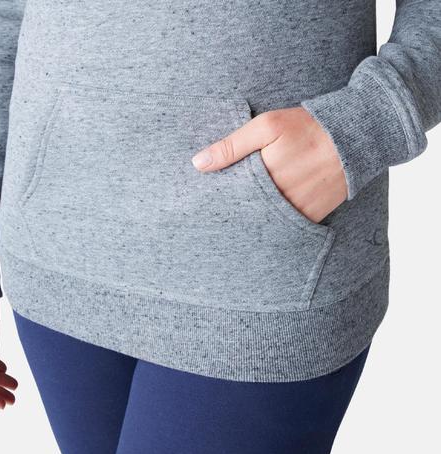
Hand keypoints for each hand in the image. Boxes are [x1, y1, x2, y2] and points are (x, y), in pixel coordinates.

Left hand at [191, 107, 346, 223]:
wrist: (354, 137)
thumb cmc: (307, 128)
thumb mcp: (266, 127)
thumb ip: (231, 146)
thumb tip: (197, 164)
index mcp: (264, 179)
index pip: (231, 198)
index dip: (219, 197)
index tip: (207, 198)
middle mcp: (279, 201)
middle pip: (247, 213)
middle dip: (235, 210)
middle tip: (220, 209)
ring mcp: (297, 212)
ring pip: (265, 222)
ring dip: (255, 217)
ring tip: (246, 208)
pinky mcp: (312, 217)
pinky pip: (286, 226)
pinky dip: (276, 221)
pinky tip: (268, 212)